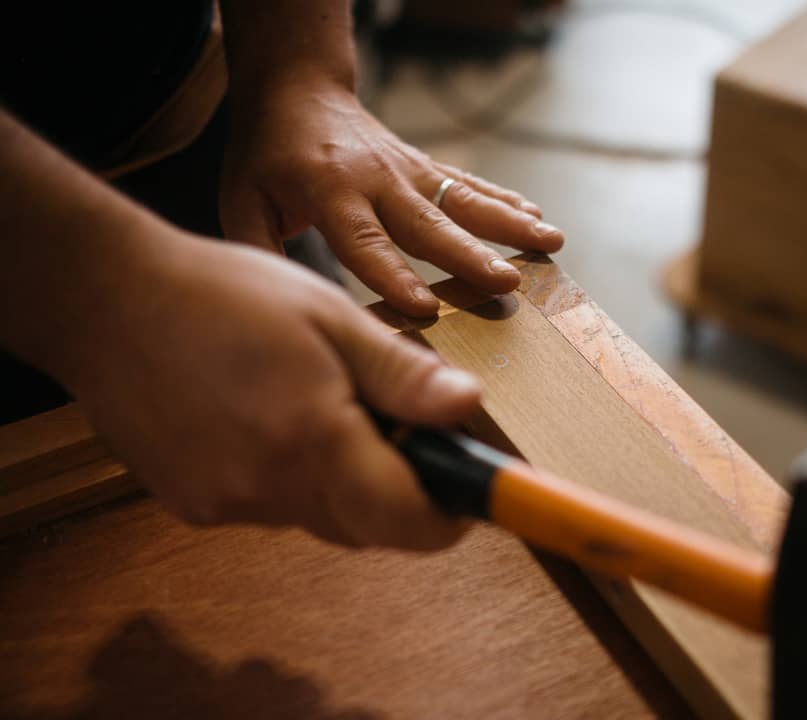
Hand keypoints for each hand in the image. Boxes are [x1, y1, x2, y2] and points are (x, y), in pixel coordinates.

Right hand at [69, 228, 478, 549]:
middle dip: (398, 489)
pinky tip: (272, 419)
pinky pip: (272, 508)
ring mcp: (224, 503)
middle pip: (367, 526)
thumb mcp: (330, 317)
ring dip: (345, 480)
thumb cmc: (223, 295)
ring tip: (325, 405)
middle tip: (397, 424)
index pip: (407, 521)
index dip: (448, 515)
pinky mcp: (193, 504)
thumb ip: (402, 374)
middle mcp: (267, 489)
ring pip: (320, 517)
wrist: (106, 301)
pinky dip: (294, 478)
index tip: (467, 492)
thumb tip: (468, 409)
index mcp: (312, 440)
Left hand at [220, 77, 563, 316]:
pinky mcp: (424, 166)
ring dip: (509, 224)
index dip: (394, 276)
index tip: (428, 308)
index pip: (364, 240)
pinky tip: (538, 219)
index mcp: (327, 191)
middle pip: (428, 224)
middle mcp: (376, 179)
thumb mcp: (242, 203)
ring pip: (463, 199)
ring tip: (551, 243)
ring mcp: (407, 170)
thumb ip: (263, 253)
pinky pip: (469, 184)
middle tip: (507, 284)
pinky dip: (506, 201)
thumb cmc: (264, 157)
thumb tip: (291, 311)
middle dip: (471, 256)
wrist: (295, 91)